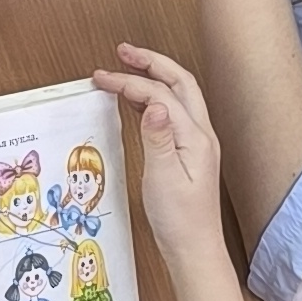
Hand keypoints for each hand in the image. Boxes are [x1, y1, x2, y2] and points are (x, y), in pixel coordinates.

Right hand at [93, 43, 230, 280]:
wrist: (194, 249)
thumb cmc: (178, 219)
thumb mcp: (163, 178)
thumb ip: (158, 137)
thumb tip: (154, 102)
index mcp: (195, 137)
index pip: (161, 94)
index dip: (130, 80)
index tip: (100, 77)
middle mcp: (201, 134)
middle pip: (180, 82)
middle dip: (151, 61)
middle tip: (122, 51)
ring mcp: (198, 143)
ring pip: (179, 95)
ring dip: (154, 76)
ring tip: (126, 67)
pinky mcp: (190, 153)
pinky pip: (175, 112)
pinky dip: (156, 97)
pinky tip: (138, 101)